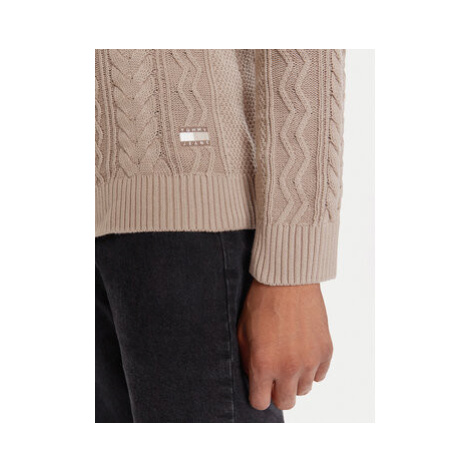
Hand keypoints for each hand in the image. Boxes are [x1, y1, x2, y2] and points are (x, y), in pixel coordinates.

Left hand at [237, 280, 332, 410]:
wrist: (288, 280)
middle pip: (285, 403)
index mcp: (263, 365)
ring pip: (304, 389)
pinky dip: (311, 368)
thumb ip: (247, 361)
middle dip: (278, 392)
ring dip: (295, 379)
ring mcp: (310, 361)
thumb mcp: (243, 332)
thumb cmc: (261, 302)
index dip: (258, 394)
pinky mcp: (325, 351)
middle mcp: (288, 368)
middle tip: (275, 375)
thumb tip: (254, 378)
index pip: (260, 402)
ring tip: (289, 357)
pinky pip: (320, 374)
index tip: (259, 385)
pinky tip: (302, 350)